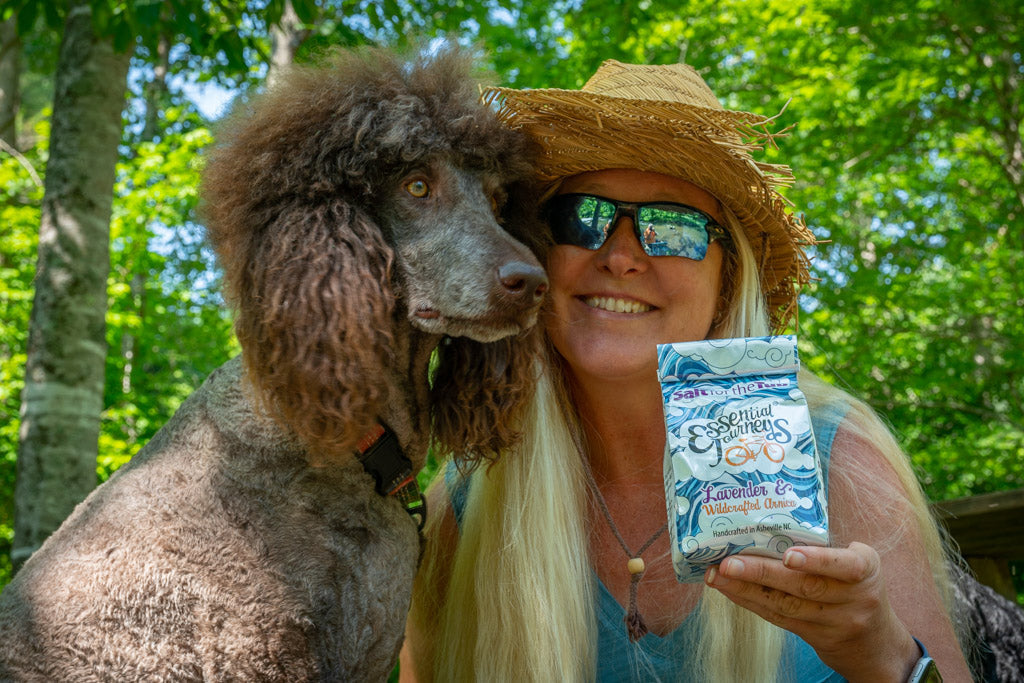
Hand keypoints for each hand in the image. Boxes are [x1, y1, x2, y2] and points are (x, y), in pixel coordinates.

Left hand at [704, 542, 920, 681]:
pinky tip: (727, 588)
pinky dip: (749, 601)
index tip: (789, 555)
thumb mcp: (856, 561)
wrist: (873, 641)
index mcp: (865, 570)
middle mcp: (852, 598)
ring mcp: (831, 621)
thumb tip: (770, 510)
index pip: (845, 566)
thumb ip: (825, 545)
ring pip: (784, 605)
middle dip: (762, 574)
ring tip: (716, 575)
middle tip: (729, 563)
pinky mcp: (811, 635)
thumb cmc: (856, 583)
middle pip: (804, 587)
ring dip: (745, 589)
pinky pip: (776, 617)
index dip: (817, 561)